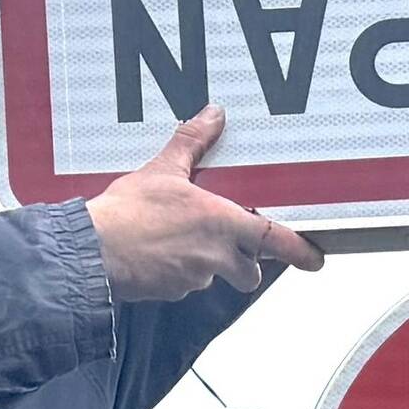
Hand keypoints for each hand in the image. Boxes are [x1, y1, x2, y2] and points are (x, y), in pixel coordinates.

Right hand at [88, 107, 320, 304]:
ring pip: (213, 276)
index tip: (315, 258)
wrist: (93, 250)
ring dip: (207, 263)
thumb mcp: (164, 169)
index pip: (275, 241)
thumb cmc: (129, 213)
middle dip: (246, 265)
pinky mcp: (169, 292)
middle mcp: (215, 257)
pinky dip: (177, 270)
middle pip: (249, 273)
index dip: (300, 251)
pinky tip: (157, 252)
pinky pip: (183, 284)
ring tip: (180, 239)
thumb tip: (212, 116)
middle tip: (232, 246)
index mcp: (222, 224)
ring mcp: (193, 278)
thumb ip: (192, 143)